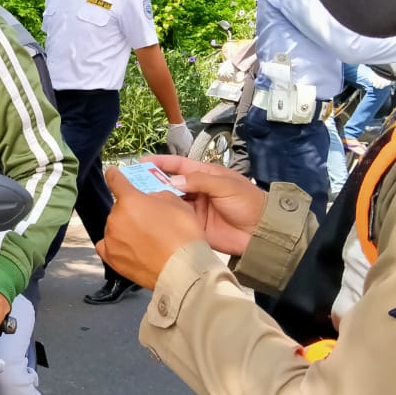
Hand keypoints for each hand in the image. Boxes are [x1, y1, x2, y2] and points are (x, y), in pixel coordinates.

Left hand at [96, 166, 206, 288]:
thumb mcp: (177, 204)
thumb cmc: (183, 236)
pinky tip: (129, 249)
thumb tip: (150, 198)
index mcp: (130, 200)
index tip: (113, 173)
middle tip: (149, 222)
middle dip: (132, 211)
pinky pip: (108, 246)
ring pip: (115, 227)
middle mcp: (115, 217)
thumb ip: (158, 196)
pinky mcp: (111, 258)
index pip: (115, 180)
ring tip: (146, 240)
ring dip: (125, 229)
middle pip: (120, 209)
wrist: (183, 270)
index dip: (115, 175)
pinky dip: (116, 245)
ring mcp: (111, 238)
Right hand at [148, 154, 268, 256]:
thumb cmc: (248, 202)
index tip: (142, 161)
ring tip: (138, 200)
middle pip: (170, 184)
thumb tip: (172, 180)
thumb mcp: (226, 185)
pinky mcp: (193, 227)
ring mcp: (194, 209)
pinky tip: (151, 218)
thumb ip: (199, 181)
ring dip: (157, 201)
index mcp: (204, 175)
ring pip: (170, 202)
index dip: (161, 163)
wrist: (262, 232)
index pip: (178, 165)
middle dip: (153, 182)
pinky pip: (175, 220)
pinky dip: (164, 218)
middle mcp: (196, 191)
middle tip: (133, 183)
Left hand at [165, 122, 193, 155]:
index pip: (182, 157)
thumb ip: (173, 152)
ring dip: (185, 150)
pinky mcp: (191, 138)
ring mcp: (191, 142)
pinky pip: (190, 144)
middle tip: (177, 153)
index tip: (175, 158)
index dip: (179, 158)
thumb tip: (174, 157)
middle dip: (182, 154)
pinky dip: (186, 145)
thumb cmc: (172, 134)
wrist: (177, 124)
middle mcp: (189, 147)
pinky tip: (182, 143)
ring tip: (179, 148)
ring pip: (189, 149)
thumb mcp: (170, 144)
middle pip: (186, 154)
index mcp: (184, 150)